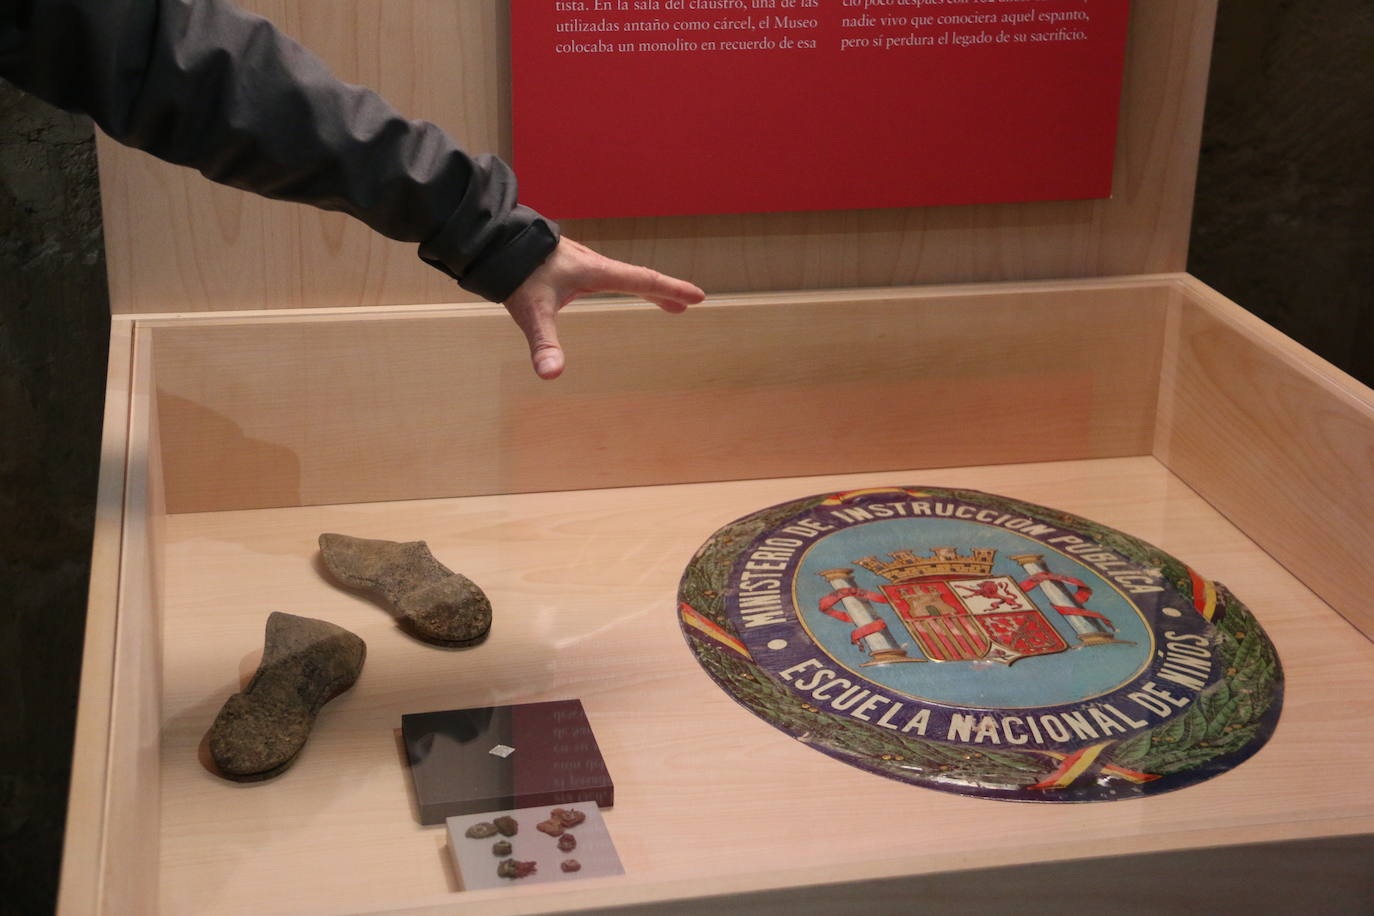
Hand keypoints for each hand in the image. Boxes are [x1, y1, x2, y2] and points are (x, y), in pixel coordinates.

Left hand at [502, 237, 704, 378]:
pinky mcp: (566, 261)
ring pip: (622, 274)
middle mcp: (593, 263)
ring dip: (645, 286)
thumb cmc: (515, 273)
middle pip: (638, 277)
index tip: (698, 296)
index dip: (671, 289)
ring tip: (661, 299)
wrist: (491, 241)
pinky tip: (608, 287)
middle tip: (687, 303)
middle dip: (665, 291)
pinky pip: (605, 273)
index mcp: (595, 272)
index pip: (643, 281)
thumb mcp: (531, 312)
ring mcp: (580, 260)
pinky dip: (622, 281)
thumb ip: (543, 344)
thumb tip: (552, 374)